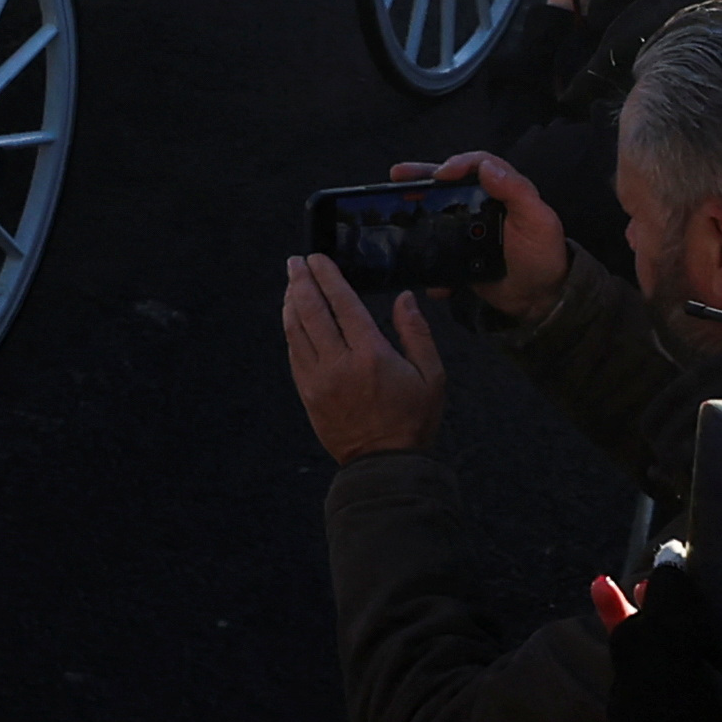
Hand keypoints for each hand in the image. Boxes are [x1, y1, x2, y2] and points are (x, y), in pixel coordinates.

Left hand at [280, 252, 444, 463]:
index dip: (328, 277)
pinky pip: (293, 353)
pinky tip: (291, 317)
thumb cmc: (413, 419)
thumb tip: (405, 298)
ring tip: (291, 283)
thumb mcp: (431, 376)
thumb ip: (417, 333)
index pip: (342, 303)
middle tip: (295, 262)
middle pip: (311, 311)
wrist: (384, 463)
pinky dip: (290, 330)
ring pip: (295, 330)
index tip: (317, 258)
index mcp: (371, 354)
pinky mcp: (306, 392)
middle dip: (301, 281)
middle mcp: (339, 362)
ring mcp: (318, 378)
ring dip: (290, 302)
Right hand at [399, 149, 571, 324]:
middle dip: (421, 176)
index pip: (479, 165)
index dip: (459, 163)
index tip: (441, 174)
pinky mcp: (459, 252)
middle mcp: (484, 204)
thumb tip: (486, 166)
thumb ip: (516, 191)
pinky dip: (423, 249)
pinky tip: (412, 256)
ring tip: (391, 204)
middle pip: (450, 183)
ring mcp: (469, 228)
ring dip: (415, 207)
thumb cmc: (543, 256)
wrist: (538, 300)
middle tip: (397, 175)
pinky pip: (436, 245)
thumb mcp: (538, 222)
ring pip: (438, 210)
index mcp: (505, 191)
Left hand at [604, 558, 721, 721]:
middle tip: (672, 574)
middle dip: (651, 602)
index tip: (680, 554)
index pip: (664, 622)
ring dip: (639, 636)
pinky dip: (638, 673)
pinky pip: (625, 699)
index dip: (671, 585)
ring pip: (625, 670)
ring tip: (655, 606)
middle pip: (634, 638)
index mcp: (675, 703)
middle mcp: (637, 712)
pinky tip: (656, 672)